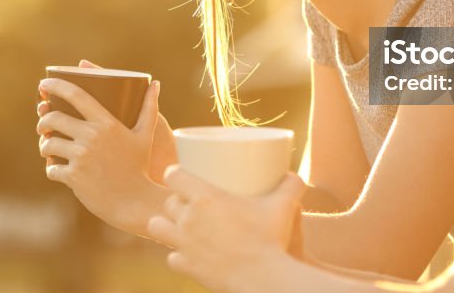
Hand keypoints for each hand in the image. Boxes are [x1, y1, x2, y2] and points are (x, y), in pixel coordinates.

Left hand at [37, 60, 176, 182]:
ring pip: (48, 144)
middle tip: (43, 125)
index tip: (44, 83)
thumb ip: (149, 107)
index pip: (76, 95)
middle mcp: (91, 136)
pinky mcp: (73, 176)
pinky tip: (56, 169)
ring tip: (48, 148)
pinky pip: (51, 168)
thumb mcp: (146, 135)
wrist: (135, 201)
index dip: (56, 85)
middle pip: (53, 118)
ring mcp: (81, 156)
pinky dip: (51, 168)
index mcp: (107, 122)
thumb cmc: (139, 165)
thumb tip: (155, 83)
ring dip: (44, 145)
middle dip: (43, 120)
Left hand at [148, 167, 305, 292]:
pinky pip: (171, 257)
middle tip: (189, 203)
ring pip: (157, 227)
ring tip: (178, 227)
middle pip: (168, 202)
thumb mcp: (283, 207)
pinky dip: (178, 256)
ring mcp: (184, 244)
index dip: (175, 174)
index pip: (174, 176)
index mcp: (206, 197)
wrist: (262, 279)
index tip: (181, 175)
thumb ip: (290, 186)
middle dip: (176, 201)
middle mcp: (189, 218)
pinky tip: (188, 254)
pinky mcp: (186, 266)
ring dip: (166, 225)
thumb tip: (295, 175)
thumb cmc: (271, 239)